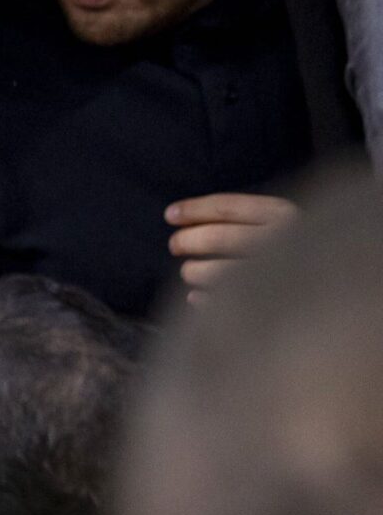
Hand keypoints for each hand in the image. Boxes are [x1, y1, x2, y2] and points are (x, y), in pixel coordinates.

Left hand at [167, 192, 297, 296]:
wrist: (344, 289)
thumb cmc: (302, 248)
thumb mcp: (282, 224)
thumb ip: (246, 219)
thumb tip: (186, 220)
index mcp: (287, 215)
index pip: (230, 207)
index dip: (195, 209)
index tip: (170, 214)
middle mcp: (286, 240)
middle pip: (223, 237)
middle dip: (190, 240)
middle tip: (174, 244)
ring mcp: (281, 275)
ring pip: (221, 272)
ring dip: (195, 271)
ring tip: (188, 271)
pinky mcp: (274, 307)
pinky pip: (228, 304)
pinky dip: (206, 301)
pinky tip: (194, 297)